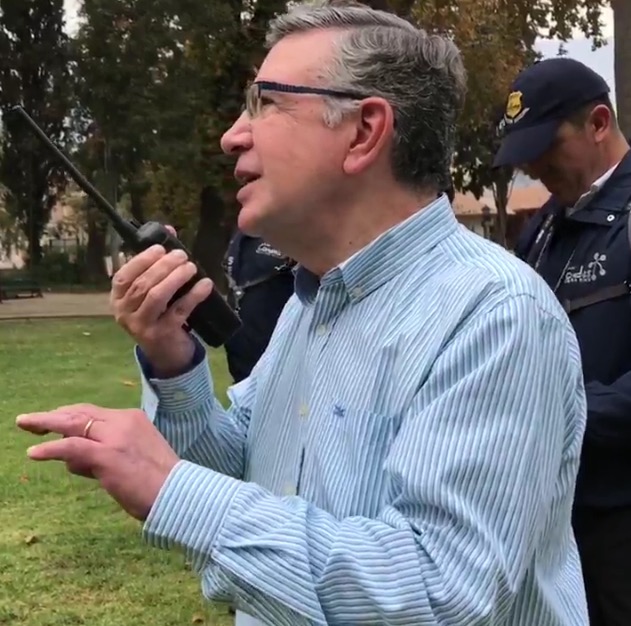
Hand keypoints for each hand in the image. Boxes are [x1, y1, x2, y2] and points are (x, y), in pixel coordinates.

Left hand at [16, 404, 179, 520]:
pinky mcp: (107, 456)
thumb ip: (105, 452)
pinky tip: (34, 452)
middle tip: (28, 420)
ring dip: (45, 424)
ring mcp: (115, 437)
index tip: (51, 420)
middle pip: (79, 413)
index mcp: (132, 419)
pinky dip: (51, 449)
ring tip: (26, 425)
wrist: (178, 493)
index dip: (69, 415)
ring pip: (72, 424)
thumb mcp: (133, 457)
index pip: (93, 413)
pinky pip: (72, 447)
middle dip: (52, 416)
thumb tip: (73, 460)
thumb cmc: (157, 482)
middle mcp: (122, 422)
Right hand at [110, 229, 212, 376]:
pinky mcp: (162, 335)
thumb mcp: (152, 291)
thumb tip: (169, 230)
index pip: (122, 277)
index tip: (161, 248)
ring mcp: (142, 326)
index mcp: (118, 299)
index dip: (141, 260)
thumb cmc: (159, 315)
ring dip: (176, 278)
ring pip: (157, 296)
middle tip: (182, 255)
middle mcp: (124, 313)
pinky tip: (205, 285)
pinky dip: (193, 296)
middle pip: (142, 284)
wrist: (166, 353)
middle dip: (164, 266)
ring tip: (191, 267)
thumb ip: (156, 263)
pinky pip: (178, 311)